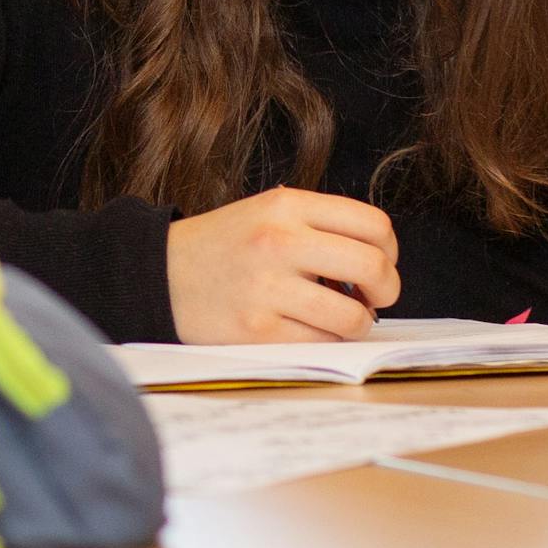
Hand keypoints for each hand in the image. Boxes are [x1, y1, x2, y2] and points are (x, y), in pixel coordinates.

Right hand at [164, 188, 402, 341]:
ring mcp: (267, 287)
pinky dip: (326, 341)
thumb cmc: (223, 246)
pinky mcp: (256, 329)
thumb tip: (379, 262)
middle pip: (373, 268)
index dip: (389, 251)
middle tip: (375, 299)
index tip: (380, 264)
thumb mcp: (267, 211)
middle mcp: (279, 240)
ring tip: (342, 319)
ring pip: (353, 316)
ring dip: (358, 323)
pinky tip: (311, 329)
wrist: (158, 273)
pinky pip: (320, 342)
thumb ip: (320, 225)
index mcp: (287, 205)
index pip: (374, 225)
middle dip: (387, 290)